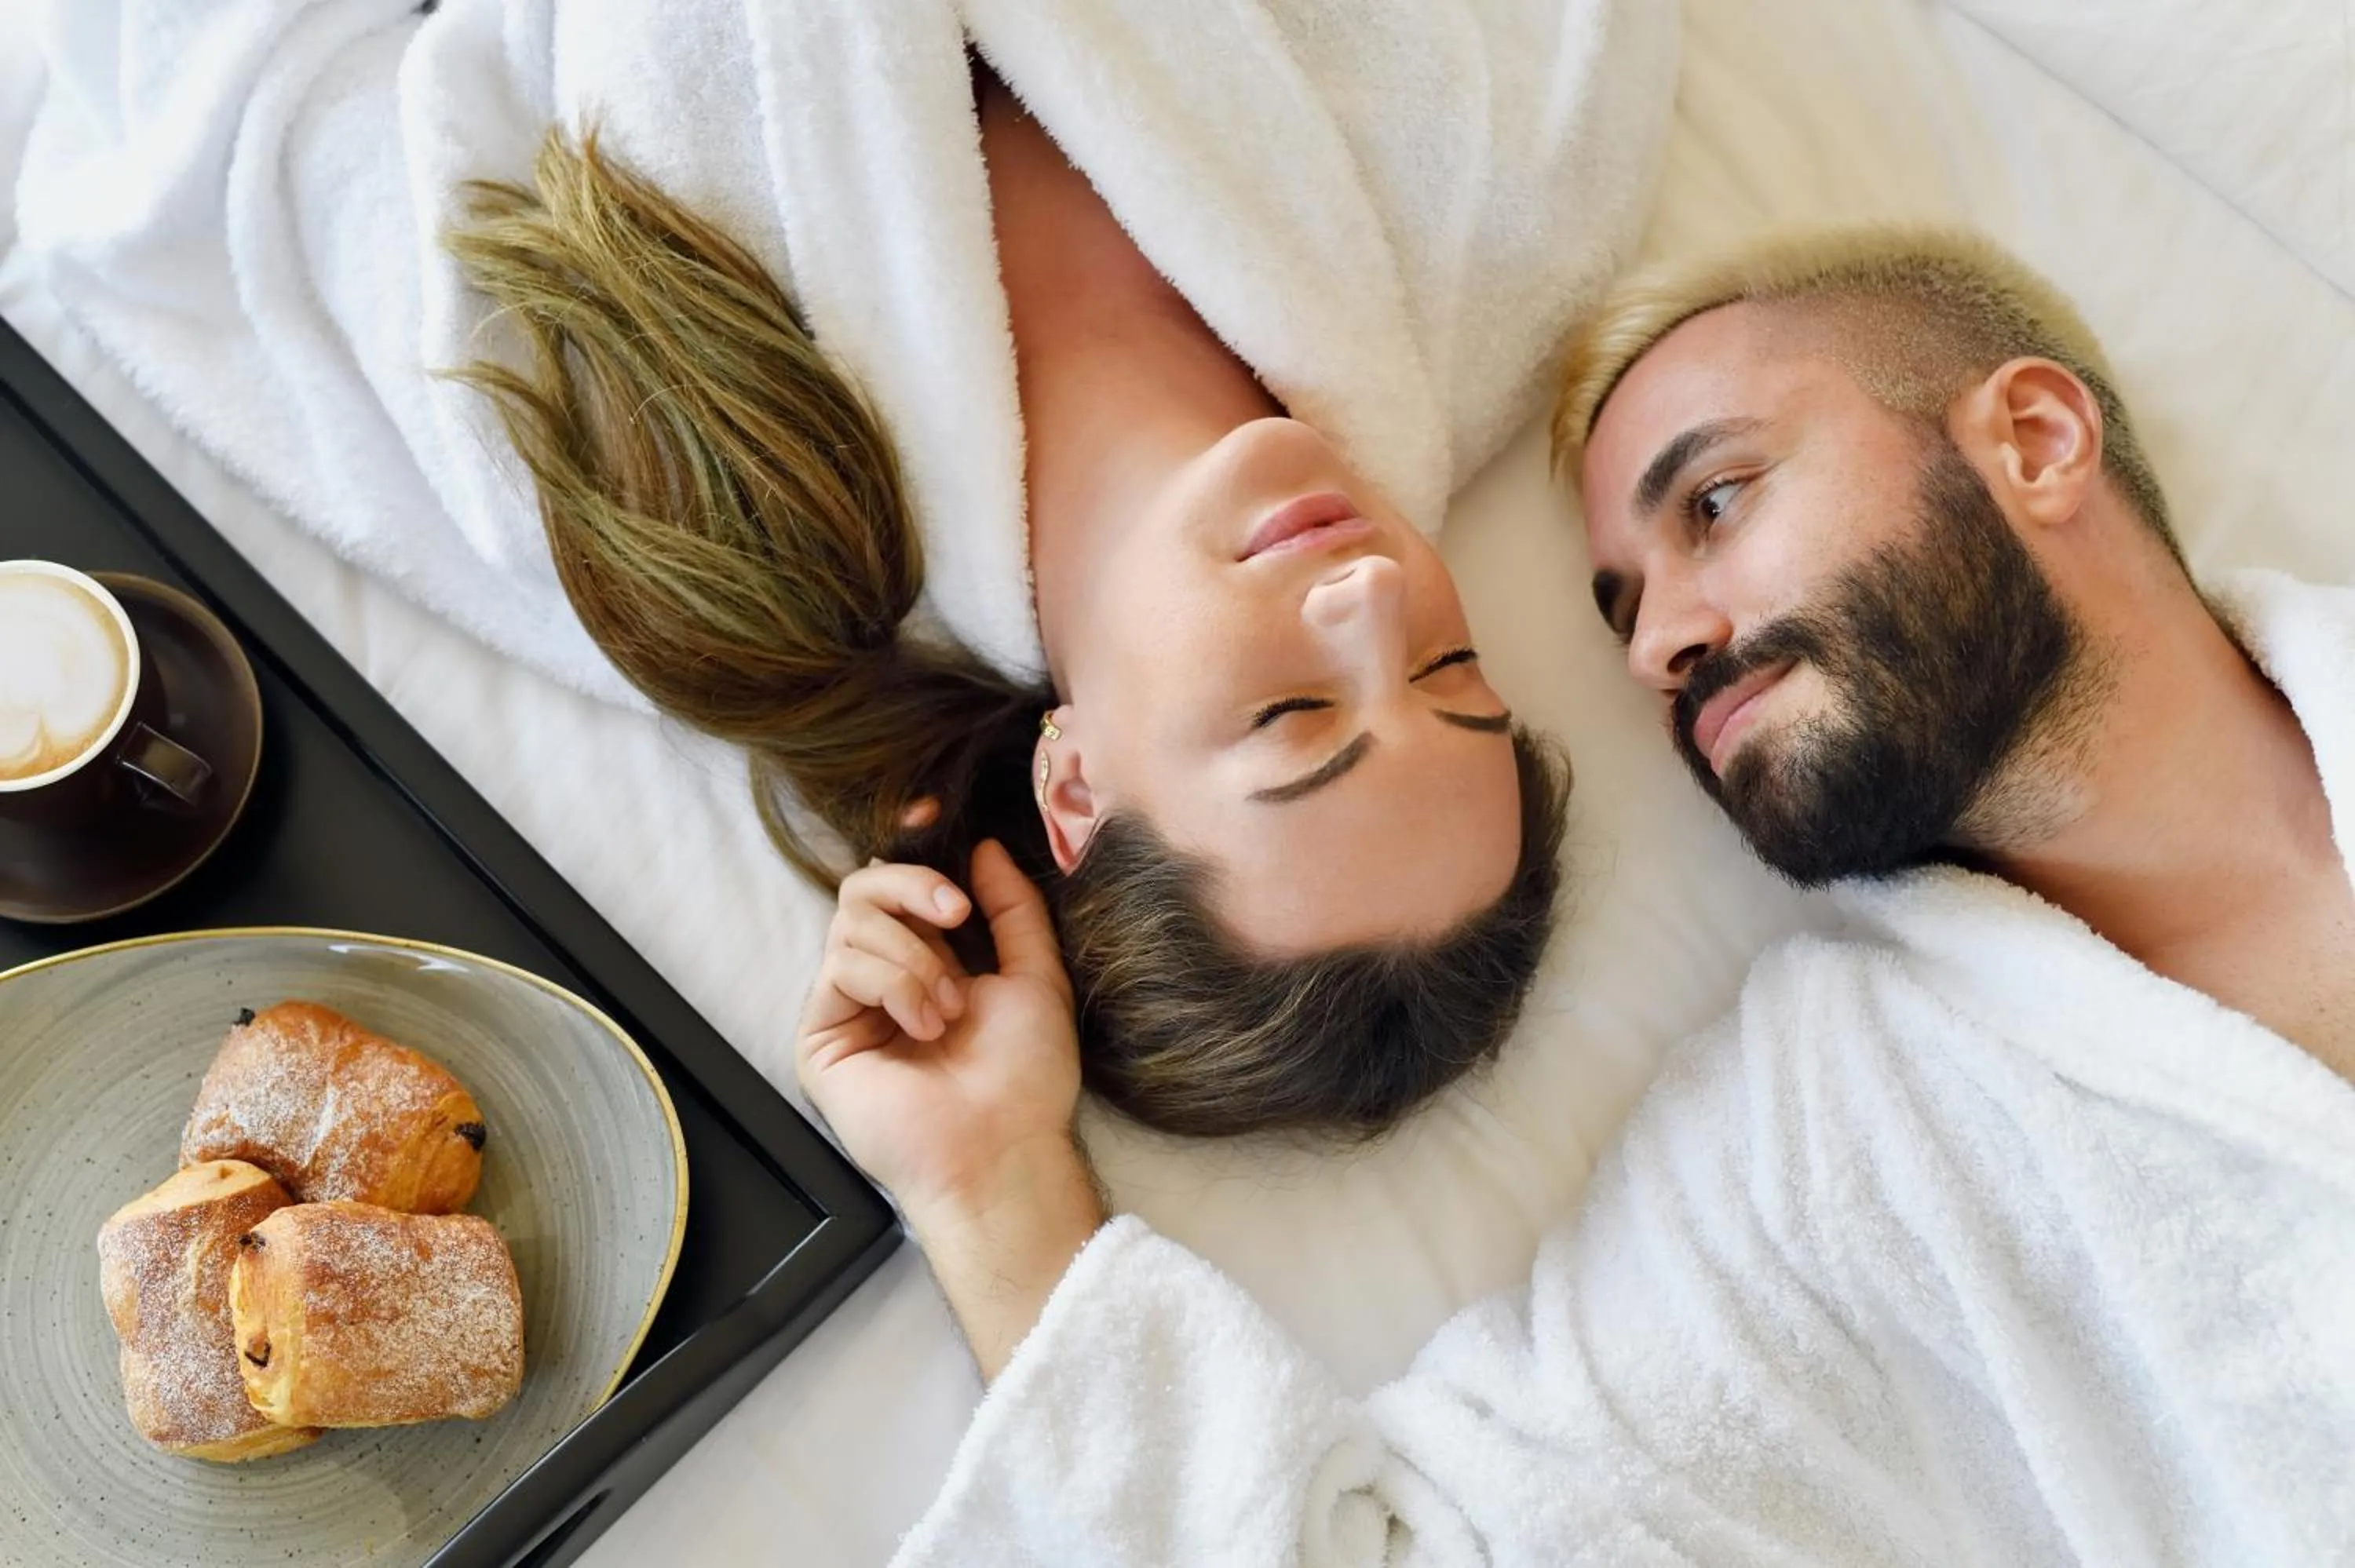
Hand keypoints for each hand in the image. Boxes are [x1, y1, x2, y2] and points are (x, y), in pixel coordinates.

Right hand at [795, 840, 1084, 1224]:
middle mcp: (882, 979)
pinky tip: (923, 1023)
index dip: (909, 846)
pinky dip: (892, 981)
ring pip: (852, 920)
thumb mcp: (1035, 975)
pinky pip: (840, 965)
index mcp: (930, 961)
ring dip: (914, 956)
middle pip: (863, 887)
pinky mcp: (821, 1036)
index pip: (900, 885)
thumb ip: (1011, 908)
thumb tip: (983, 846)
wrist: (1003, 1147)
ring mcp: (847, 1007)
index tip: (930, 815)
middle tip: (957, 917)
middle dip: (915, 886)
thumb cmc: (1027, 1076)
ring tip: (949, 1008)